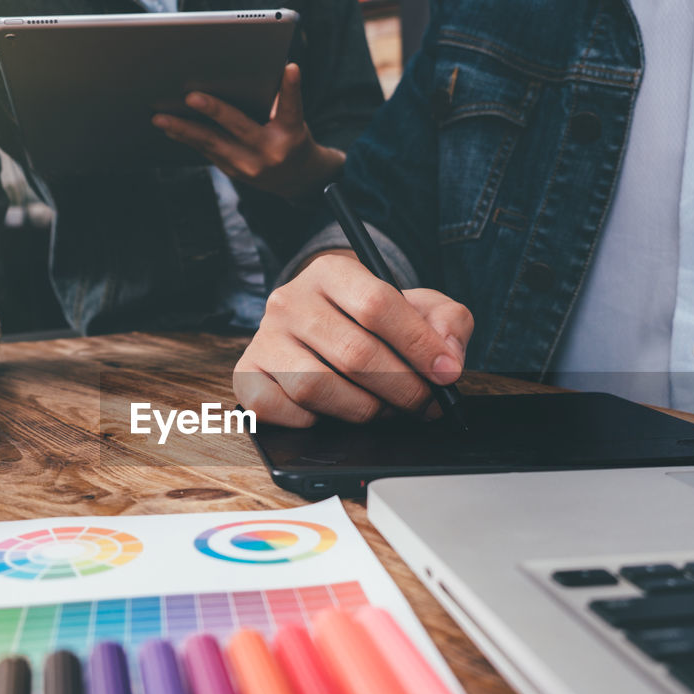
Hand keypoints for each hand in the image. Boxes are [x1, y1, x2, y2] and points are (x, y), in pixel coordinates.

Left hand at [152, 64, 343, 199]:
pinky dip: (188, 139)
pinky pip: (207, 152)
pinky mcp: (233, 172)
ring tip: (161, 119)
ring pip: (213, 144)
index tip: (290, 67)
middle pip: (238, 127)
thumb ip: (284, 98)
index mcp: (290, 133)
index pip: (291, 107)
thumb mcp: (295, 119)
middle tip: (190, 98)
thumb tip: (272, 69)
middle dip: (213, 111)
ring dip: (185, 130)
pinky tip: (170, 129)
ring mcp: (248, 166)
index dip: (290, 88)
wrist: (297, 180)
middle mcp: (269, 152)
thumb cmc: (292, 139)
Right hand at [233, 252, 473, 425]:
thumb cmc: (370, 322)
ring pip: (316, 386)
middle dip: (401, 389)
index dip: (419, 345)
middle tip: (423, 404)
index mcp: (331, 272)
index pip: (378, 305)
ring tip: (382, 410)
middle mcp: (290, 301)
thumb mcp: (415, 307)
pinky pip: (279, 409)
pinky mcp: (246, 375)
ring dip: (361, 410)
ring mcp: (264, 339)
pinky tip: (331, 413)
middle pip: (353, 353)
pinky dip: (312, 422)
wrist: (317, 326)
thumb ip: (447, 321)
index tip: (446, 374)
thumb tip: (447, 358)